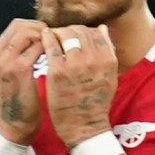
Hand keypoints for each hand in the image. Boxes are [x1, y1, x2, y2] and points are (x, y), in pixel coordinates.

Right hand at [0, 19, 46, 143]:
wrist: (14, 126)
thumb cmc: (18, 101)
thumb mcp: (10, 74)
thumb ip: (18, 55)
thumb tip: (39, 36)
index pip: (15, 25)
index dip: (35, 26)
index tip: (48, 36)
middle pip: (21, 25)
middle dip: (41, 29)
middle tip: (55, 40)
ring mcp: (6, 62)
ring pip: (29, 32)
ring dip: (46, 37)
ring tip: (55, 49)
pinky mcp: (19, 70)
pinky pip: (38, 47)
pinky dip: (49, 48)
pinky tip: (56, 57)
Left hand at [39, 25, 117, 148]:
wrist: (83, 125)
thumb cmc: (96, 103)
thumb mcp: (110, 75)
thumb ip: (108, 52)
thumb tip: (102, 29)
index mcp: (107, 59)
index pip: (95, 31)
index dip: (84, 31)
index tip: (76, 36)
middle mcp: (93, 58)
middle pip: (79, 30)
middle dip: (69, 30)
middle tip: (62, 35)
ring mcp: (74, 64)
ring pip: (65, 34)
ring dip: (57, 33)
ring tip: (52, 37)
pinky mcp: (57, 71)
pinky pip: (50, 46)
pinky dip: (47, 38)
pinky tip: (44, 38)